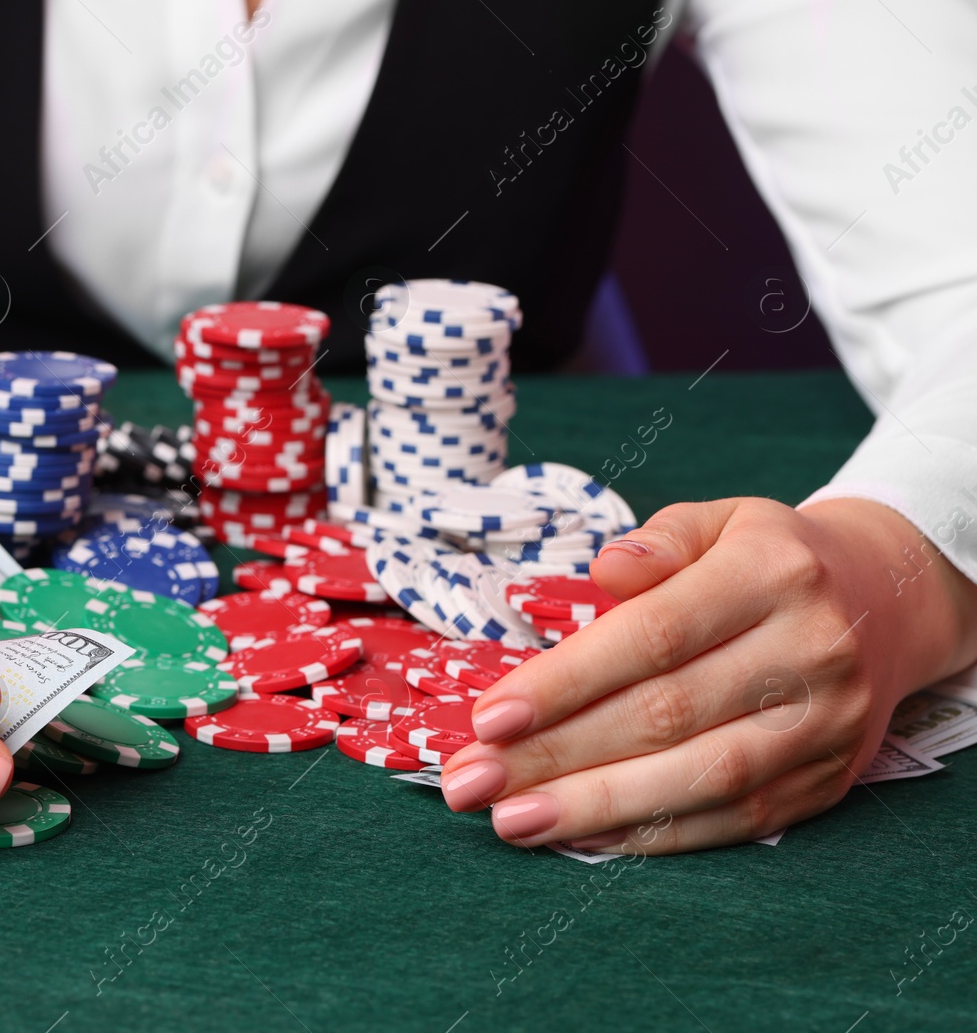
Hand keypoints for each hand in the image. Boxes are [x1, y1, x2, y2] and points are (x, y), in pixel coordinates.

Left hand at [437, 497, 976, 853]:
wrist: (886, 602)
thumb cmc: (764, 559)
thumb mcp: (716, 521)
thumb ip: (656, 543)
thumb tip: (606, 571)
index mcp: (770, 573)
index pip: (652, 637)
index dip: (566, 682)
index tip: (488, 718)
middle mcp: (810, 650)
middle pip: (666, 715)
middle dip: (555, 755)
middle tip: (471, 784)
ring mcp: (825, 723)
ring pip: (700, 777)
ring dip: (595, 807)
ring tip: (512, 820)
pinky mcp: (828, 780)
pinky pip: (735, 820)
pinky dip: (654, 835)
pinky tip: (584, 836)